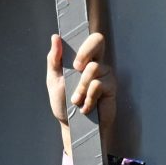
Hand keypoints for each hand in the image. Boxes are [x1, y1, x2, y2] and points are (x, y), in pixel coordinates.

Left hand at [46, 32, 115, 152]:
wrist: (73, 127)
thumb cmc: (63, 103)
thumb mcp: (54, 81)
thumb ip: (54, 59)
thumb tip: (56, 37)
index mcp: (83, 59)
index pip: (89, 39)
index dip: (83, 43)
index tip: (74, 61)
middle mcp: (96, 63)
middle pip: (98, 40)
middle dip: (85, 52)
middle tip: (76, 68)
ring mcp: (105, 75)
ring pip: (93, 68)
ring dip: (80, 87)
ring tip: (76, 101)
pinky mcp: (111, 88)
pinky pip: (98, 85)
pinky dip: (88, 98)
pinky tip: (86, 107)